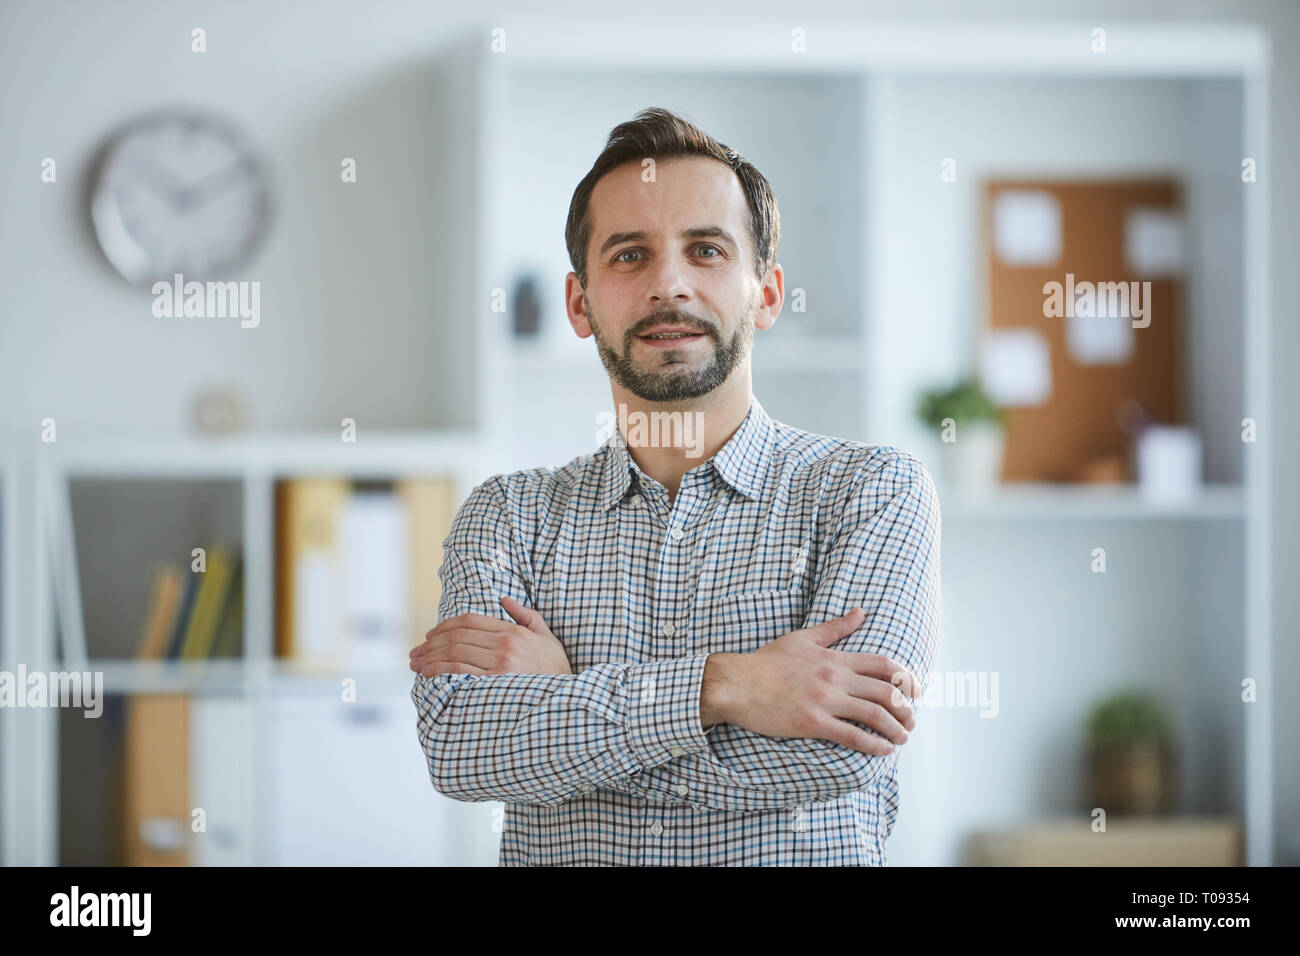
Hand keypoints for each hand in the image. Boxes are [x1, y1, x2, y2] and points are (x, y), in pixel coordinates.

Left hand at [408, 596, 572, 676]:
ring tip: (416, 664)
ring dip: (430, 657)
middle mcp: (504, 644)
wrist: (567, 696)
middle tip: (415, 652)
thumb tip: (504, 600)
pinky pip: (460, 672)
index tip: (431, 635)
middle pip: (457, 636)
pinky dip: (440, 670)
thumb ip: (526, 615)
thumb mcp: (546, 636)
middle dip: (431, 643)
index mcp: (513, 631)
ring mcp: (500, 664)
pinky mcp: (495, 683)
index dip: (445, 625)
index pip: (470, 621)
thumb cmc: (556, 669)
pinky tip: (428, 674)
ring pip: (455, 652)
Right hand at [701, 608, 919, 755]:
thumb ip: (836, 627)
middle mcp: (835, 678)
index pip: (883, 664)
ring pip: (875, 715)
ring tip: (902, 739)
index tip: (916, 691)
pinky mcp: (813, 723)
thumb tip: (861, 611)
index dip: (907, 679)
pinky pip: (852, 736)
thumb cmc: (766, 662)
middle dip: (906, 709)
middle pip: (886, 692)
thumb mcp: (803, 638)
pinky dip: (874, 745)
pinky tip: (883, 751)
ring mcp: (825, 701)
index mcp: (835, 658)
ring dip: (896, 729)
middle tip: (912, 721)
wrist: (736, 683)